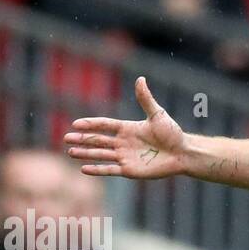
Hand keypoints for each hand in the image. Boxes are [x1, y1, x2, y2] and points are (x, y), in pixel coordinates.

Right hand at [65, 77, 188, 178]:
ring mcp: (125, 157)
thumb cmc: (172, 133)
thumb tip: (140, 79)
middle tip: (66, 138)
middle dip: (82, 140)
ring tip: (70, 152)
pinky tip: (83, 169)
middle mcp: (123, 142)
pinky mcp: (130, 170)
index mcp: (127, 128)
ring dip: (85, 154)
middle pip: (98, 140)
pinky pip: (110, 170)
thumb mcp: (157, 115)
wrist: (182, 153)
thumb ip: (145, 99)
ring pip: (101, 155)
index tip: (76, 124)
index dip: (90, 125)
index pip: (104, 125)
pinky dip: (97, 169)